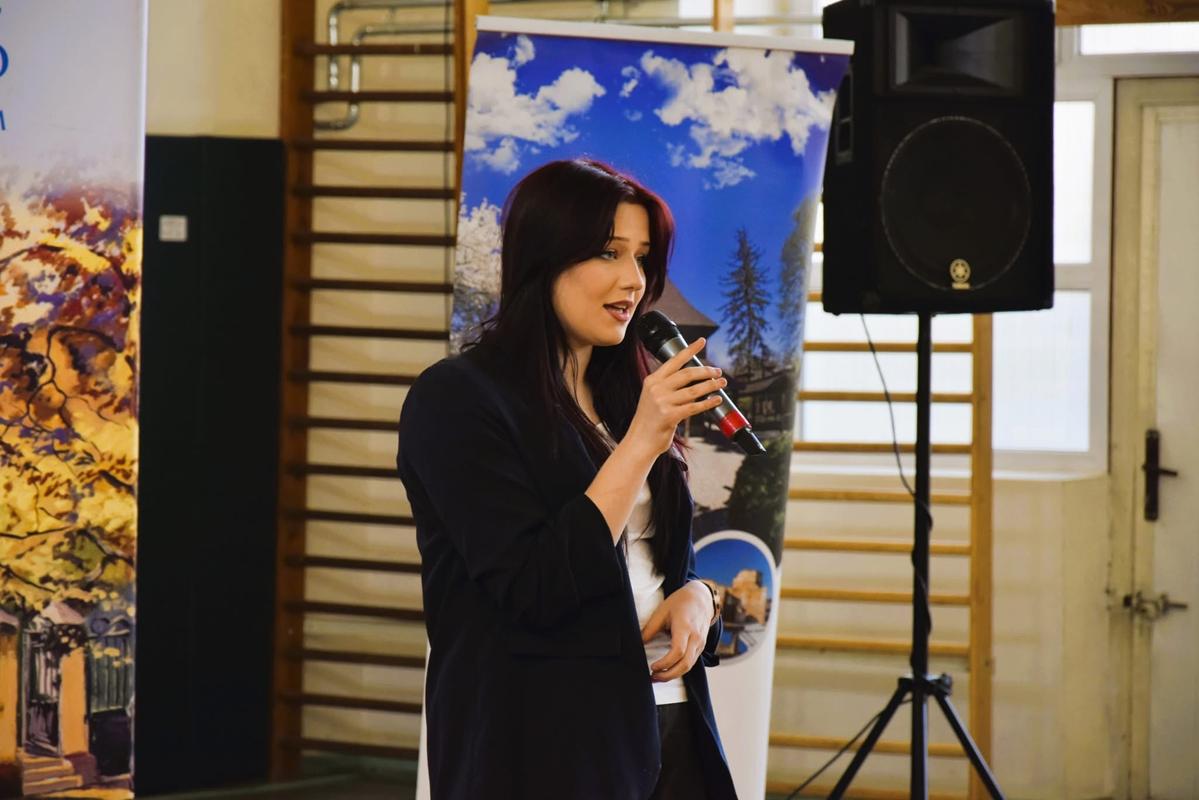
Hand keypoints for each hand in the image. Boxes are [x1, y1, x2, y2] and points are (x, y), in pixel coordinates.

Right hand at [628, 337, 726, 455]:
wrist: (640, 441)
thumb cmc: (650, 420)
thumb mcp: (653, 396)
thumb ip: (667, 385)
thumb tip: (693, 377)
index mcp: (653, 380)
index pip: (674, 360)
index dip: (690, 350)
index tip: (702, 341)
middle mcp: (656, 388)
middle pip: (687, 374)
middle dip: (706, 371)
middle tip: (718, 371)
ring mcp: (662, 402)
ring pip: (694, 390)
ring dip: (711, 385)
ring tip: (722, 383)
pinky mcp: (670, 416)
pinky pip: (694, 407)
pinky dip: (708, 402)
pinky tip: (717, 399)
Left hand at [641, 581, 714, 681]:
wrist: (701, 598)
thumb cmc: (680, 603)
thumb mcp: (662, 611)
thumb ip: (651, 628)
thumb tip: (639, 643)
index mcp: (685, 627)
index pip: (678, 651)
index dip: (665, 663)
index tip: (652, 666)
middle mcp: (695, 637)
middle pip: (685, 664)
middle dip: (669, 675)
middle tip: (653, 677)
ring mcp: (700, 643)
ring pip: (689, 666)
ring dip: (673, 675)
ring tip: (657, 677)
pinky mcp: (701, 647)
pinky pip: (691, 662)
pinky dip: (679, 669)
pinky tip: (668, 670)